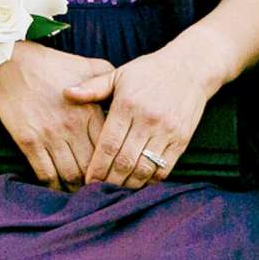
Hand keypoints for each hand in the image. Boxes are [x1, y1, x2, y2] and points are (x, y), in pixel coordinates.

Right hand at [0, 41, 114, 188]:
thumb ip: (110, 80)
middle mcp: (72, 127)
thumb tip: (126, 93)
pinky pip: (45, 174)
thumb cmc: (53, 65)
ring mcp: (49, 136)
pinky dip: (54, 187)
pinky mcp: (29, 142)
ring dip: (77, 189)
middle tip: (102, 191)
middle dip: (98, 183)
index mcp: (89, 111)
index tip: (116, 173)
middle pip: (91, 167)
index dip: (114, 164)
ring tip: (83, 195)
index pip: (108, 147)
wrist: (12, 64)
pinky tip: (59, 190)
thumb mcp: (89, 66)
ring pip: (70, 175)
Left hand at [78, 41, 214, 187]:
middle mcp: (147, 120)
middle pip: (124, 161)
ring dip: (128, 184)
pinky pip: (164, 168)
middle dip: (109, 181)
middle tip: (98, 192)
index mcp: (128, 105)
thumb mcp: (119, 74)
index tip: (88, 180)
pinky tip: (138, 183)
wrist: (191, 67)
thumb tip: (66, 93)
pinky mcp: (181, 140)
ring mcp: (166, 131)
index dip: (97, 166)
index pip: (109, 144)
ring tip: (116, 191)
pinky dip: (150, 180)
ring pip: (144, 168)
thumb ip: (93, 87)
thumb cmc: (149, 72)